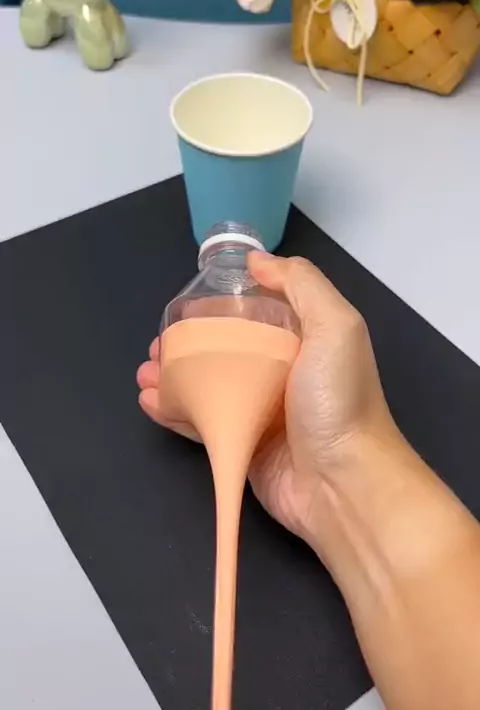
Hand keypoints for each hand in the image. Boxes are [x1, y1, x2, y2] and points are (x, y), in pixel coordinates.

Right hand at [137, 253, 398, 547]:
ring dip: (174, 377)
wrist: (344, 483)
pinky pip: (202, 422)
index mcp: (304, 340)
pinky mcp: (242, 444)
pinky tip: (150, 400)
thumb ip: (300, 283)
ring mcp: (259, 411)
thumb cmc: (338, 399)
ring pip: (208, 386)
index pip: (256, 313)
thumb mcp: (334, 325)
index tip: (187, 305)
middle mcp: (281, 373)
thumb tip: (257, 259)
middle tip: (158, 345)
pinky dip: (174, 410)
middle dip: (188, 345)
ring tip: (145, 372)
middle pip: (225, 350)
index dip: (219, 306)